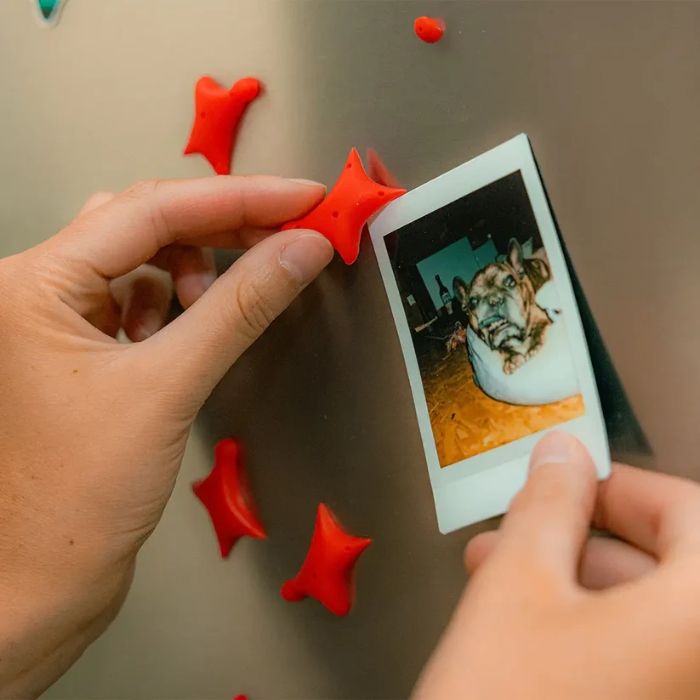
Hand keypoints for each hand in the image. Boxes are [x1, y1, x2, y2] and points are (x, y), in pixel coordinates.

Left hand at [0, 176, 332, 697]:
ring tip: (216, 308)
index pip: (151, 210)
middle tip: (288, 235)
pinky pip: (139, 300)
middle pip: (143, 225)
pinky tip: (188, 335)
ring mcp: (57, 320)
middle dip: (221, 229)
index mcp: (34, 284)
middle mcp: (37, 290)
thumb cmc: (81, 498)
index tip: (303, 199)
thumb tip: (301, 250)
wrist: (47, 580)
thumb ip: (240, 308)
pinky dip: (177, 306)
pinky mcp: (80, 349)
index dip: (239, 198)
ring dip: (193, 271)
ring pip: (141, 260)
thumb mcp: (169, 387)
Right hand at [415, 431, 699, 699]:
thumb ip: (548, 506)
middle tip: (530, 527)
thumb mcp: (516, 588)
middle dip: (584, 540)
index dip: (620, 487)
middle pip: (671, 570)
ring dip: (578, 588)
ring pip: (651, 623)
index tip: (572, 483)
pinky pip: (642, 666)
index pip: (691, 513)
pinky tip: (530, 631)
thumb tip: (562, 457)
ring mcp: (685, 697)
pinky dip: (591, 638)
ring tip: (506, 575)